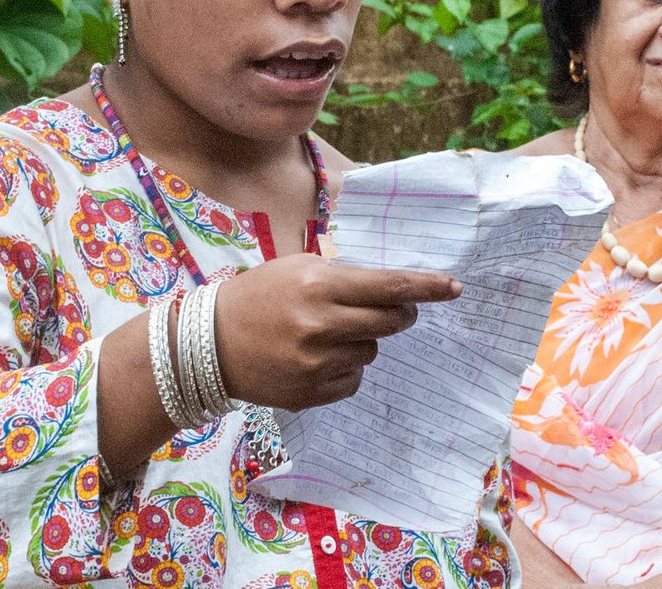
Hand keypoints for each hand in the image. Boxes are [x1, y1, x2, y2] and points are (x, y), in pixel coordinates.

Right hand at [213, 254, 460, 410]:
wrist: (208, 343)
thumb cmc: (257, 296)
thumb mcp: (297, 268)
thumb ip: (343, 274)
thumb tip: (393, 284)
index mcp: (319, 285)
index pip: (389, 286)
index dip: (426, 287)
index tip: (453, 287)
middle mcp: (321, 324)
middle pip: (391, 323)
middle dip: (400, 315)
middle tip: (393, 311)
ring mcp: (316, 363)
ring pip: (372, 352)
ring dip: (362, 341)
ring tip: (327, 334)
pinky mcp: (310, 393)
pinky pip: (353, 381)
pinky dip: (345, 369)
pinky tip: (316, 359)